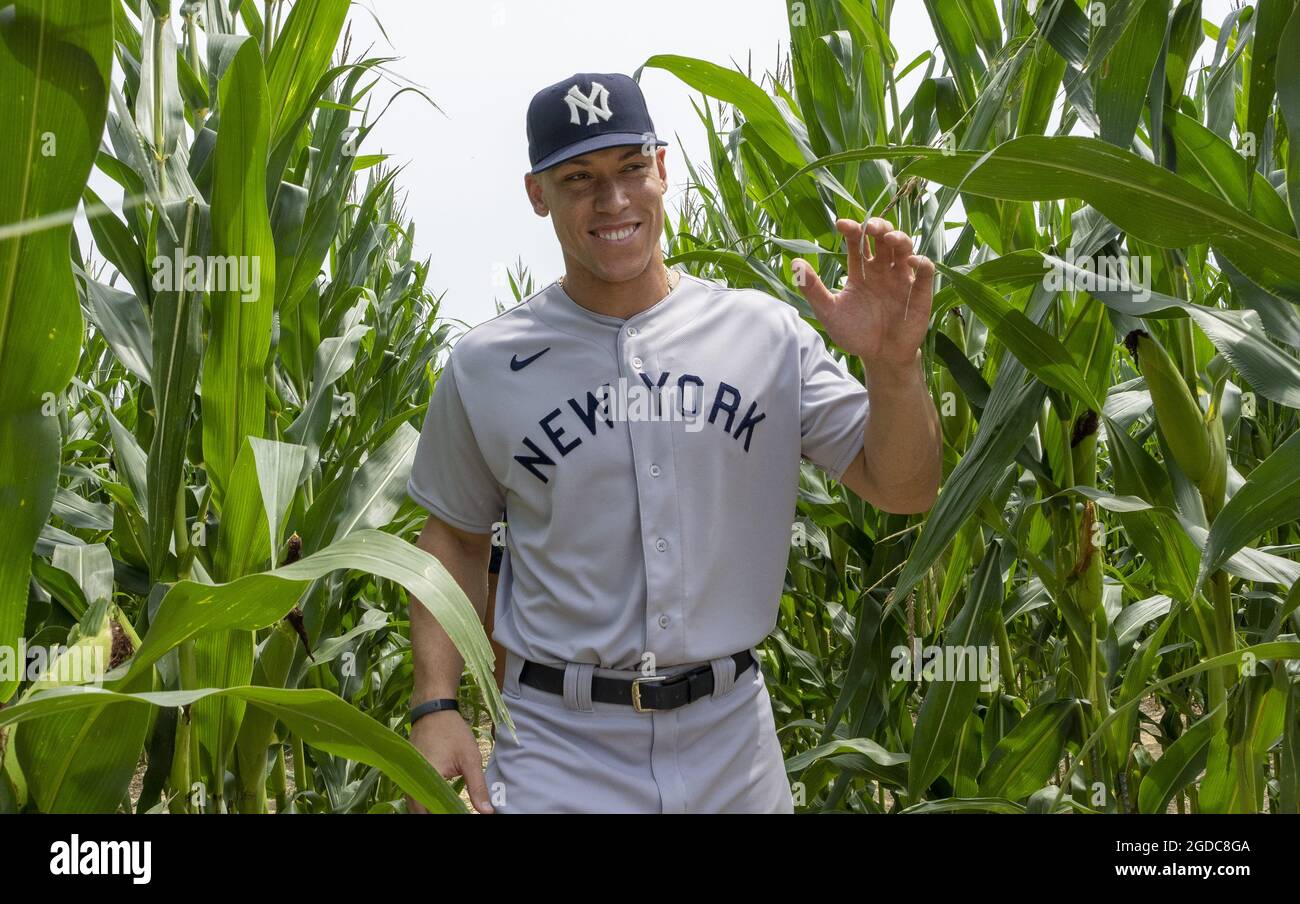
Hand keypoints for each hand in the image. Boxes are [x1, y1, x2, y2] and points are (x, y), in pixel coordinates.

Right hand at [407, 710, 494, 813]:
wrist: (433, 709)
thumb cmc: (452, 731)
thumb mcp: (470, 758)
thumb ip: (478, 787)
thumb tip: (487, 812)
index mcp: (426, 778)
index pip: (429, 811)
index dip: (443, 815)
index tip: (459, 814)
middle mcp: (411, 780)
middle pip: (419, 811)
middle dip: (436, 813)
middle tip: (454, 812)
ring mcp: (408, 776)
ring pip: (415, 803)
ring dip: (430, 808)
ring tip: (448, 809)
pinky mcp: (409, 773)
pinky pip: (414, 793)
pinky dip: (425, 800)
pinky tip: (440, 802)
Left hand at [792, 217, 933, 371]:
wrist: (879, 357)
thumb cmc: (854, 333)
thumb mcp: (829, 311)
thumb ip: (813, 288)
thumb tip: (795, 264)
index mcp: (861, 271)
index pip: (858, 242)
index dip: (852, 229)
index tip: (841, 224)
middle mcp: (882, 270)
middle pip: (883, 237)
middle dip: (878, 226)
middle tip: (870, 227)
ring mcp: (901, 279)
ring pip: (904, 247)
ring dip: (899, 238)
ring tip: (889, 238)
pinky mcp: (919, 292)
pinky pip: (925, 271)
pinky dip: (921, 262)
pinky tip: (911, 261)